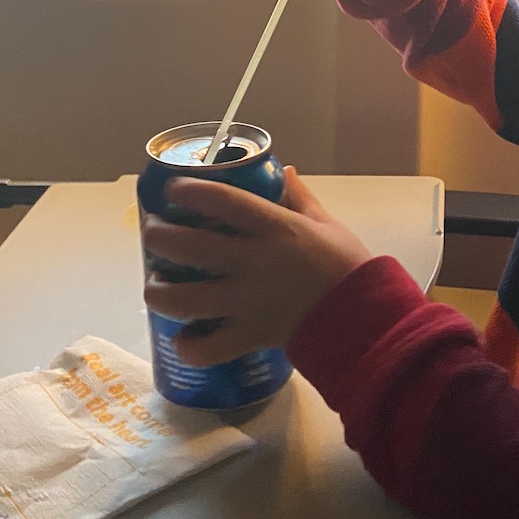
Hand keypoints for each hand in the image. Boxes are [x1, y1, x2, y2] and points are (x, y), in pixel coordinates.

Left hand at [141, 168, 372, 366]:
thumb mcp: (327, 224)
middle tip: (153, 235)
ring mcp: (247, 301)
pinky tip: (183, 339)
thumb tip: (284, 171)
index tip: (173, 189)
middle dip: (160, 237)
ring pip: (185, 298)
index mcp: (274, 228)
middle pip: (189, 246)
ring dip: (159, 292)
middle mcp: (252, 261)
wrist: (365, 318)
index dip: (191, 190)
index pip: (222, 200)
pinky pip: (209, 347)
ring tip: (155, 286)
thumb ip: (301, 198)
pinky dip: (190, 346)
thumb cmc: (348, 266)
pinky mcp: (250, 335)